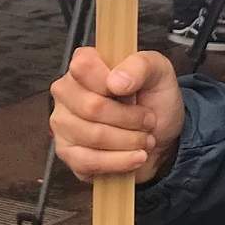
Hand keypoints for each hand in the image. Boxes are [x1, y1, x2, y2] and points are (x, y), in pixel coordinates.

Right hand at [51, 46, 184, 182]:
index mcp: (84, 63)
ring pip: (93, 136)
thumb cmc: (154, 98)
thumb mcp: (158, 72)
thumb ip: (140, 66)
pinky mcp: (68, 153)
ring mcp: (63, 123)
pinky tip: (136, 157)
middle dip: (128, 118)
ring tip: (145, 139)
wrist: (160, 135)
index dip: (112, 83)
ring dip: (128, 141)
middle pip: (91, 107)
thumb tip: (115, 81)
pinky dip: (120, 161)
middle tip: (148, 121)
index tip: (134, 93)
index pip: (84, 67)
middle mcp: (66, 91)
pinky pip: (88, 161)